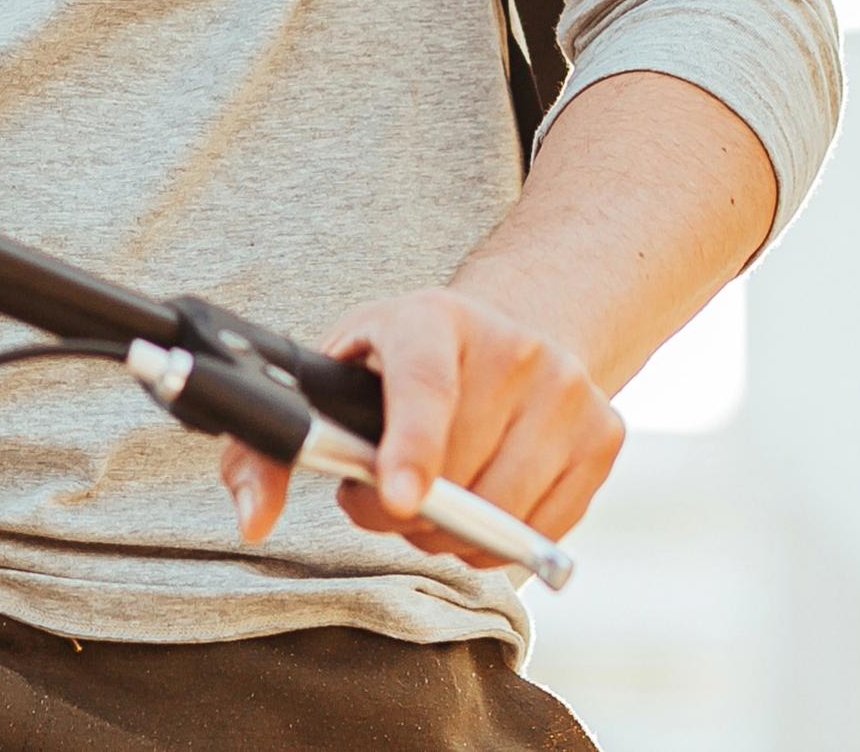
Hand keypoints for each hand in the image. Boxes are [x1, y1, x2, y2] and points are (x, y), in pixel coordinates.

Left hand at [216, 288, 624, 566]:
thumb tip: (254, 520)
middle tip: (386, 493)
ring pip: (503, 511)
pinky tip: (480, 503)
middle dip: (406, 511)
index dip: (412, 446)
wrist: (506, 336)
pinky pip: (545, 530)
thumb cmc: (395, 372)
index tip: (398, 498)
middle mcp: (511, 342)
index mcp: (429, 317)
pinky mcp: (605, 431)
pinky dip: (502, 543)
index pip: (424, 385)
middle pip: (459, 469)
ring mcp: (566, 386)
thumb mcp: (329, 383)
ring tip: (432, 497)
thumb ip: (267, 449)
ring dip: (453, 535)